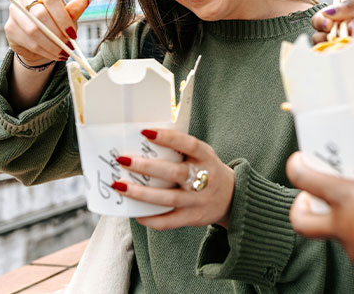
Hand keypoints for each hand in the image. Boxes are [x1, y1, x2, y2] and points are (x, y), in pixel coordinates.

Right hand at [5, 0, 89, 65]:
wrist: (41, 39)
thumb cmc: (57, 24)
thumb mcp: (68, 17)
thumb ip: (74, 10)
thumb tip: (86, 0)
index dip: (62, 18)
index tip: (73, 34)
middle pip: (40, 14)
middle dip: (56, 33)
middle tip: (69, 46)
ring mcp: (15, 11)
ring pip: (33, 30)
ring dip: (51, 45)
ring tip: (63, 53)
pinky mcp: (10, 27)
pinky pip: (28, 41)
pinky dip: (44, 51)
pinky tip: (54, 55)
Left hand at [113, 129, 235, 229]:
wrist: (233, 198)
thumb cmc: (209, 170)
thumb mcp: (203, 154)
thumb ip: (182, 149)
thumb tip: (146, 140)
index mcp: (207, 157)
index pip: (189, 144)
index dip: (168, 138)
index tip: (145, 132)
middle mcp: (205, 178)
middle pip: (175, 173)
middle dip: (147, 166)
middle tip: (124, 160)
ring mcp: (199, 200)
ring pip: (168, 199)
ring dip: (142, 193)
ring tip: (120, 186)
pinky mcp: (193, 218)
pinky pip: (169, 221)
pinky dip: (151, 218)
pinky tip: (135, 213)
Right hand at [312, 0, 353, 69]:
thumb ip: (350, 4)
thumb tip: (328, 13)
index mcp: (345, 14)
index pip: (322, 18)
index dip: (321, 20)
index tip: (328, 22)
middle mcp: (345, 31)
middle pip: (320, 35)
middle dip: (323, 33)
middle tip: (335, 31)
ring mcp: (353, 46)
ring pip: (331, 50)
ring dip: (338, 43)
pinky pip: (348, 61)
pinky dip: (350, 53)